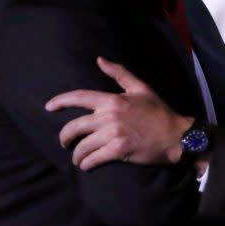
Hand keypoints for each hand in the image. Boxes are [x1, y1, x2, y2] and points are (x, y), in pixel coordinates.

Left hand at [45, 57, 193, 170]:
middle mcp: (110, 116)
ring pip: (82, 146)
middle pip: (74, 127)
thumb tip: (99, 60)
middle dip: (65, 137)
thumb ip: (119, 74)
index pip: (80, 97)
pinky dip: (87, 164)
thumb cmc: (159, 111)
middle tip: (65, 143)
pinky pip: (93, 159)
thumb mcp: (141, 88)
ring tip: (79, 158)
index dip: (60, 101)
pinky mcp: (119, 151)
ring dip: (77, 155)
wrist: (176, 135)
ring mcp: (114, 134)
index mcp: (113, 100)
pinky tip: (87, 165)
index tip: (48, 107)